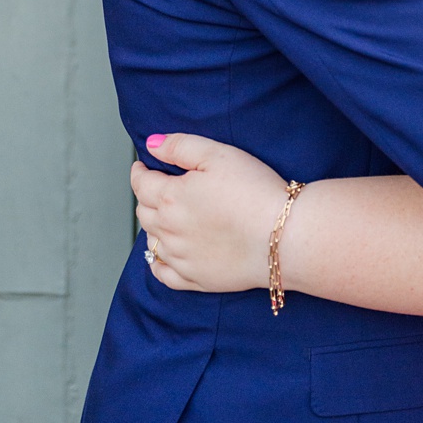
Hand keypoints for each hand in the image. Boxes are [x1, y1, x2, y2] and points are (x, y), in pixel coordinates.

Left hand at [130, 133, 285, 293]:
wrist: (281, 236)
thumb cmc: (255, 191)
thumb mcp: (220, 155)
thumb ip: (182, 146)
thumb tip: (151, 144)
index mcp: (171, 197)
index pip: (141, 183)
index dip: (140, 171)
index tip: (143, 165)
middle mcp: (167, 229)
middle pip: (144, 211)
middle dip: (147, 196)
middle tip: (159, 187)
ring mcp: (178, 257)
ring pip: (151, 240)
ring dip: (154, 225)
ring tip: (167, 215)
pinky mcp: (193, 278)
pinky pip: (161, 273)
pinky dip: (157, 262)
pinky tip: (166, 254)